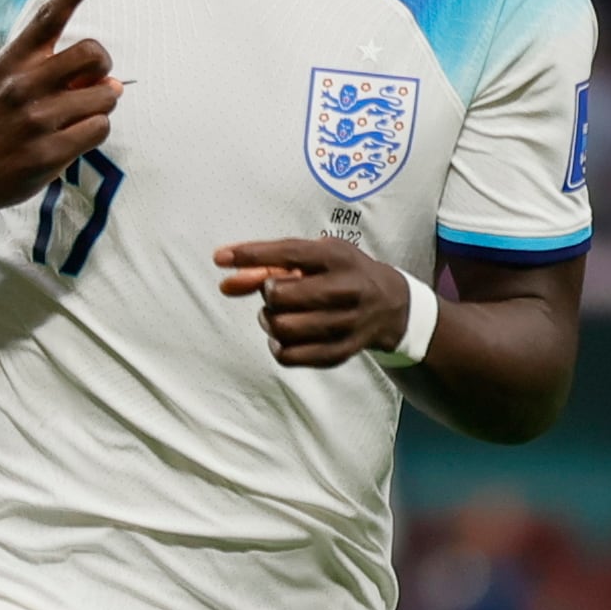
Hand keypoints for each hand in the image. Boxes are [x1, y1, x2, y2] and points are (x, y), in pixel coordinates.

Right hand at [0, 0, 121, 218]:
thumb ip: (41, 70)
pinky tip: (72, 140)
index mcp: (11, 61)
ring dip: (100, 107)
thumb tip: (105, 78)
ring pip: (105, 96)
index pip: (48, 16)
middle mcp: (23, 84)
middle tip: (91, 85)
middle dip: (103, 69)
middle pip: (95, 53)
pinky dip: (94, 132)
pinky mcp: (47, 154)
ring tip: (76, 118)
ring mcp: (36, 120)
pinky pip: (99, 130)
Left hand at [215, 237, 411, 368]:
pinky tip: (284, 336)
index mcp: (338, 258)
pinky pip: (290, 356)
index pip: (289, 253)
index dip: (251, 255)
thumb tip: (225, 282)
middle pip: (281, 295)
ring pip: (282, 328)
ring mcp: (346, 323)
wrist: (391, 305)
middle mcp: (346, 290)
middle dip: (268, 293)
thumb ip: (269, 265)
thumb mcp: (313, 257)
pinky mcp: (342, 351)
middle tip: (276, 292)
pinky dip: (278, 346)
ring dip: (269, 320)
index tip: (220, 258)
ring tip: (278, 313)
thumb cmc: (341, 273)